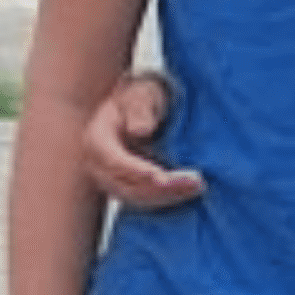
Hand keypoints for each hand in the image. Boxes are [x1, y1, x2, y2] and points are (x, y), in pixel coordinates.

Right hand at [81, 69, 204, 212]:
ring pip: (137, 197)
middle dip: (162, 188)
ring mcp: (111, 179)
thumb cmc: (140, 96)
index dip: (138, 171)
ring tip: (197, 187)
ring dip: (168, 196)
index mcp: (96, 140)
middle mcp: (99, 165)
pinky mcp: (126, 187)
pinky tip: (189, 191)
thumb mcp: (140, 94)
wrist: (138, 106)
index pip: (115, 162)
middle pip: (128, 185)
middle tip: (195, 182)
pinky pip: (144, 199)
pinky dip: (167, 198)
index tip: (162, 177)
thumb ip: (140, 109)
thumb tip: (140, 131)